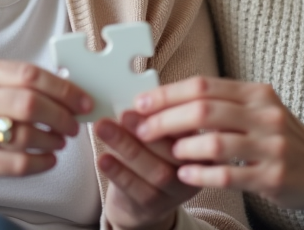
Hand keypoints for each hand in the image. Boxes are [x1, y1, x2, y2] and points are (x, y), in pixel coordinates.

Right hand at [0, 58, 92, 202]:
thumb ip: (18, 81)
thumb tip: (68, 91)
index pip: (30, 75)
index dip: (63, 89)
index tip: (83, 100)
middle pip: (30, 105)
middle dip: (61, 116)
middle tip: (74, 124)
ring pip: (25, 136)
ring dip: (53, 140)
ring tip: (60, 140)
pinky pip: (16, 164)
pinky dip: (40, 163)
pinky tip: (48, 158)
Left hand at [96, 111, 195, 229]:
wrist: (143, 202)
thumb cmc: (150, 156)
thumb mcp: (159, 135)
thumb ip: (153, 118)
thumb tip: (132, 97)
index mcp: (200, 142)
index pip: (189, 125)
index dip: (167, 112)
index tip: (144, 100)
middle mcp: (195, 169)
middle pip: (173, 149)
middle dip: (145, 128)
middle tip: (124, 113)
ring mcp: (177, 190)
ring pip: (156, 170)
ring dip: (127, 147)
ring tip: (104, 128)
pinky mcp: (155, 206)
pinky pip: (137, 189)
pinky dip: (118, 172)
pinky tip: (103, 158)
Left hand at [133, 77, 303, 222]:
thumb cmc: (286, 139)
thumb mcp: (260, 112)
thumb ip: (224, 105)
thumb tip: (171, 101)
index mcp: (257, 93)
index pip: (204, 85)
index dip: (167, 93)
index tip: (141, 103)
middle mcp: (266, 114)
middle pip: (204, 109)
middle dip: (166, 119)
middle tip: (142, 129)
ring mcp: (272, 146)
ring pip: (215, 141)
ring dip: (182, 147)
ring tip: (164, 153)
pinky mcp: (274, 176)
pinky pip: (230, 174)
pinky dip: (202, 174)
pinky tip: (184, 175)